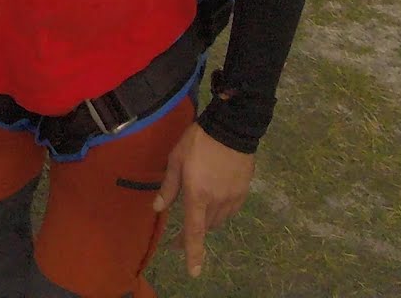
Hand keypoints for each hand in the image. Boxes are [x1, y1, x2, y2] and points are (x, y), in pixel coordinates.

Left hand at [153, 121, 254, 279]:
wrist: (231, 128)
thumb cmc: (198, 141)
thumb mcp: (176, 159)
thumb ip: (168, 186)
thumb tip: (157, 208)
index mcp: (197, 195)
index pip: (194, 231)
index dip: (192, 253)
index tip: (194, 272)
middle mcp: (216, 202)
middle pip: (205, 227)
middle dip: (193, 232)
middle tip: (181, 234)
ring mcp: (232, 198)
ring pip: (218, 220)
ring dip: (207, 220)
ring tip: (198, 209)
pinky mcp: (243, 192)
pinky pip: (230, 210)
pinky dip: (220, 211)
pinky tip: (214, 200)